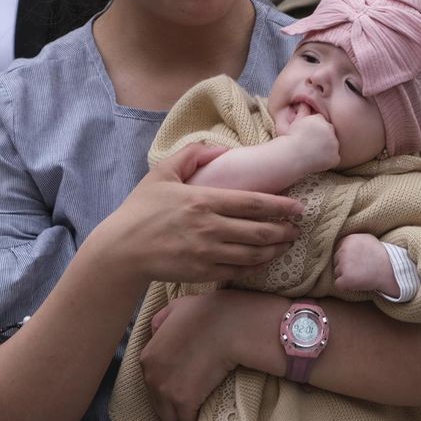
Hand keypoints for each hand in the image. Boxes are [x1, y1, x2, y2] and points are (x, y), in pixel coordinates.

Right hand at [89, 143, 303, 287]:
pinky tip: (263, 260)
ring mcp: (208, 253)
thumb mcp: (162, 172)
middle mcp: (210, 228)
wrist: (122, 250)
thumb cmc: (141, 210)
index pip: (253, 203)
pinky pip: (238, 271)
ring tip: (287, 244)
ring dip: (275, 249)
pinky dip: (255, 266)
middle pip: (260, 231)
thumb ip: (192, 155)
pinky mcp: (202, 272)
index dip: (281, 206)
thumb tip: (221, 148)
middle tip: (298, 228)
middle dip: (285, 230)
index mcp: (204, 200)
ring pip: (253, 254)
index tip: (298, 208)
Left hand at [140, 291, 261, 420]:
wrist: (230, 327)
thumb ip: (161, 320)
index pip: (151, 382)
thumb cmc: (207, 313)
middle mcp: (152, 377)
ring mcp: (167, 391)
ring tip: (193, 418)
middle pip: (158, 403)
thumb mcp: (177, 307)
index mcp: (147, 356)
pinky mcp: (185, 403)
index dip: (166, 384)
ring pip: (170, 418)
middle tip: (188, 403)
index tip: (179, 387)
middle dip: (170, 405)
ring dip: (180, 418)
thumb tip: (156, 331)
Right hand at [287, 113, 339, 169]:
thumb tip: (305, 102)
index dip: (315, 129)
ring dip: (327, 148)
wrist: (290, 156)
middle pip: (329, 132)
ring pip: (333, 145)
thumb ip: (304, 110)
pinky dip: (328, 160)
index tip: (308, 135)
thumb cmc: (291, 139)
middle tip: (311, 145)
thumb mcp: (296, 121)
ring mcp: (334, 144)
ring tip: (313, 153)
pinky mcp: (335, 157)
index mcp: (320, 119)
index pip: (322, 122)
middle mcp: (329, 130)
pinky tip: (317, 160)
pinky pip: (334, 158)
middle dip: (323, 137)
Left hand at [332, 233, 395, 294]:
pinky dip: (346, 287)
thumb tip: (341, 244)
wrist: (391, 270)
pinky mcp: (346, 278)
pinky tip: (357, 283)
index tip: (357, 261)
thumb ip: (353, 240)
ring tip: (361, 275)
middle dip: (345, 267)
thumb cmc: (381, 256)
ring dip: (346, 277)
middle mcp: (344, 250)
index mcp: (348, 239)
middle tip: (361, 269)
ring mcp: (344, 265)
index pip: (337, 251)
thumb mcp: (367, 239)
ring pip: (336, 273)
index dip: (346, 258)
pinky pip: (338, 285)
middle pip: (335, 262)